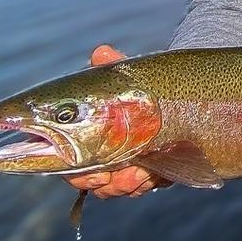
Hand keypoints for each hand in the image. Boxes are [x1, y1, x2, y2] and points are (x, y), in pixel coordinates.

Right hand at [63, 46, 171, 198]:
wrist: (170, 96)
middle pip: (91, 182)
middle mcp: (101, 156)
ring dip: (125, 185)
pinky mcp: (148, 171)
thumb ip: (112, 68)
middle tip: (109, 178)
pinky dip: (146, 183)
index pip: (71, 163)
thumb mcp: (125, 79)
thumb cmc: (136, 89)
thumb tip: (101, 52)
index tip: (92, 174)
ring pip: (116, 188)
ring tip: (137, 175)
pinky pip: (142, 187)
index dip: (77, 174)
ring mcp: (124, 166)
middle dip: (101, 184)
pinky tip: (152, 175)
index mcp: (86, 137)